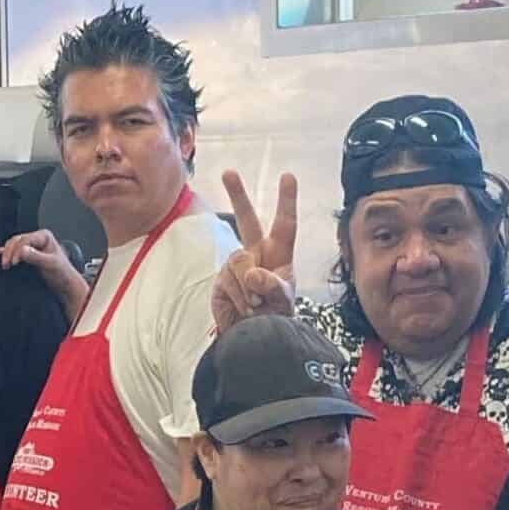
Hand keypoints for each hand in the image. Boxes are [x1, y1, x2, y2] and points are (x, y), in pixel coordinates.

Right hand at [0, 229, 89, 321]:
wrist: (64, 285)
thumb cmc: (62, 273)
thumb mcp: (51, 264)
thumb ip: (37, 257)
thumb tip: (22, 250)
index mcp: (44, 236)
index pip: (25, 239)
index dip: (18, 250)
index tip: (15, 262)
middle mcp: (36, 239)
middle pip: (16, 241)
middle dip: (9, 252)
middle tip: (6, 264)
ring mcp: (30, 248)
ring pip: (12, 246)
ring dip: (6, 254)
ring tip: (5, 265)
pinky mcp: (26, 256)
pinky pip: (12, 252)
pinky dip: (2, 252)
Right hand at [211, 169, 298, 332]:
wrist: (253, 337)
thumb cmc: (275, 316)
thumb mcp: (283, 301)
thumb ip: (273, 285)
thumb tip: (253, 274)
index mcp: (278, 254)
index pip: (284, 224)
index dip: (286, 201)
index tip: (288, 176)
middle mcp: (256, 254)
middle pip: (246, 220)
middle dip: (237, 195)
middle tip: (228, 172)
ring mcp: (235, 266)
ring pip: (239, 261)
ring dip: (249, 288)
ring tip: (256, 306)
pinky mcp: (220, 280)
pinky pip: (228, 281)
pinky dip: (238, 298)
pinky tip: (243, 309)